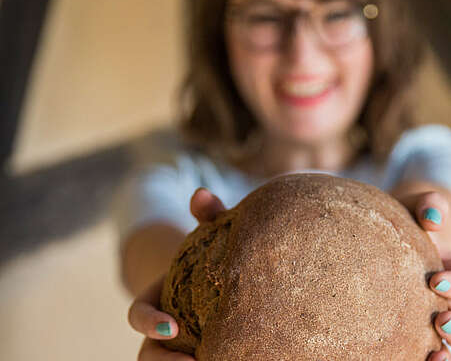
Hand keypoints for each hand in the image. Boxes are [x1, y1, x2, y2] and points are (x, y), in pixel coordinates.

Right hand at [127, 188, 225, 360]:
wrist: (224, 276)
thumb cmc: (213, 254)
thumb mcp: (211, 234)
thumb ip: (208, 215)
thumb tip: (202, 193)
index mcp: (156, 300)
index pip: (138, 315)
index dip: (149, 323)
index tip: (173, 327)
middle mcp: (162, 328)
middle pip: (147, 354)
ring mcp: (178, 346)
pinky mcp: (199, 352)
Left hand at [413, 192, 450, 360]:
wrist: (382, 238)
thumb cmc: (401, 222)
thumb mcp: (414, 209)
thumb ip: (428, 206)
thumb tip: (433, 217)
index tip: (435, 280)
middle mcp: (448, 307)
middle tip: (441, 320)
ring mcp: (429, 324)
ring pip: (449, 350)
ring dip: (446, 355)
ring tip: (432, 355)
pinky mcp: (407, 336)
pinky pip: (415, 354)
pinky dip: (417, 360)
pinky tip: (397, 359)